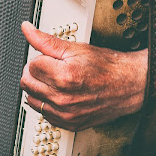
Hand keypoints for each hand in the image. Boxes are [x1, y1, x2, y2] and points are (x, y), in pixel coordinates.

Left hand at [20, 21, 147, 130]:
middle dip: (36, 73)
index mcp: (64, 77)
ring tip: (56, 81)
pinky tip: (60, 95)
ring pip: (32, 99)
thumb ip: (45, 40)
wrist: (129, 85)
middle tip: (51, 68)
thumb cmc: (106, 66)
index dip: (40, 59)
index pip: (31, 66)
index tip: (51, 59)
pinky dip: (48, 104)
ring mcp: (66, 114)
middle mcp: (63, 99)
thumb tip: (27, 30)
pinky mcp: (69, 124)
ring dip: (39, 89)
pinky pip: (44, 114)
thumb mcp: (75, 48)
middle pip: (27, 83)